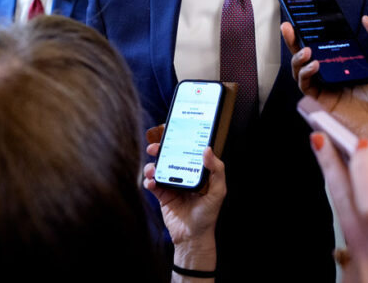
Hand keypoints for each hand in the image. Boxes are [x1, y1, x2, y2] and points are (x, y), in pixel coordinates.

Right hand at [143, 136, 225, 272]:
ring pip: (158, 168)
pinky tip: (151, 182)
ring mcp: (172, 184)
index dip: (179, 139)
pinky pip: (152, 183)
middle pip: (170, 155)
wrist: (193, 237)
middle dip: (160, 148)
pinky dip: (149, 180)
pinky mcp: (162, 195)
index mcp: (197, 171)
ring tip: (153, 169)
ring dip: (152, 165)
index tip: (172, 130)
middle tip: (155, 147)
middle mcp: (183, 175)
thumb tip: (207, 149)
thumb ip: (217, 170)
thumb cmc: (208, 214)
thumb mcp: (218, 191)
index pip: (188, 150)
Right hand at [282, 16, 367, 181]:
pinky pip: (306, 87)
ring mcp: (327, 91)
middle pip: (308, 57)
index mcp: (349, 68)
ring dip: (299, 58)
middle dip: (295, 42)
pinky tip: (313, 65)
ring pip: (302, 71)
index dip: (315, 35)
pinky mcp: (322, 105)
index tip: (308, 21)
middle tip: (289, 28)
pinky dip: (305, 74)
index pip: (326, 48)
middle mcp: (335, 79)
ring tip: (306, 50)